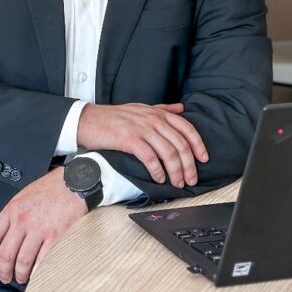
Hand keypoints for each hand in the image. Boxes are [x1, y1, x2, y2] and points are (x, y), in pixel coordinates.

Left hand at [0, 167, 86, 284]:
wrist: (74, 182)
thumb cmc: (52, 188)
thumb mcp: (24, 196)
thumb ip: (13, 214)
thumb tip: (4, 233)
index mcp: (13, 209)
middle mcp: (23, 220)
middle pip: (5, 254)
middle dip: (3, 271)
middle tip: (5, 277)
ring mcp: (39, 229)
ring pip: (22, 261)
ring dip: (20, 274)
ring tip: (21, 278)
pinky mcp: (55, 237)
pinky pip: (42, 261)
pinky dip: (37, 272)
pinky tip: (36, 274)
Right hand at [77, 103, 207, 187]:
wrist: (88, 120)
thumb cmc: (113, 117)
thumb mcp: (140, 108)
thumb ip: (162, 109)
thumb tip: (181, 108)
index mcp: (157, 113)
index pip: (186, 128)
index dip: (198, 145)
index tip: (204, 159)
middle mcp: (153, 119)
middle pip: (180, 144)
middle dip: (189, 165)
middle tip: (191, 179)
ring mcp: (142, 129)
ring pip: (168, 152)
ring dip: (176, 171)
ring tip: (177, 183)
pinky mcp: (130, 140)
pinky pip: (150, 158)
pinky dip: (157, 171)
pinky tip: (159, 178)